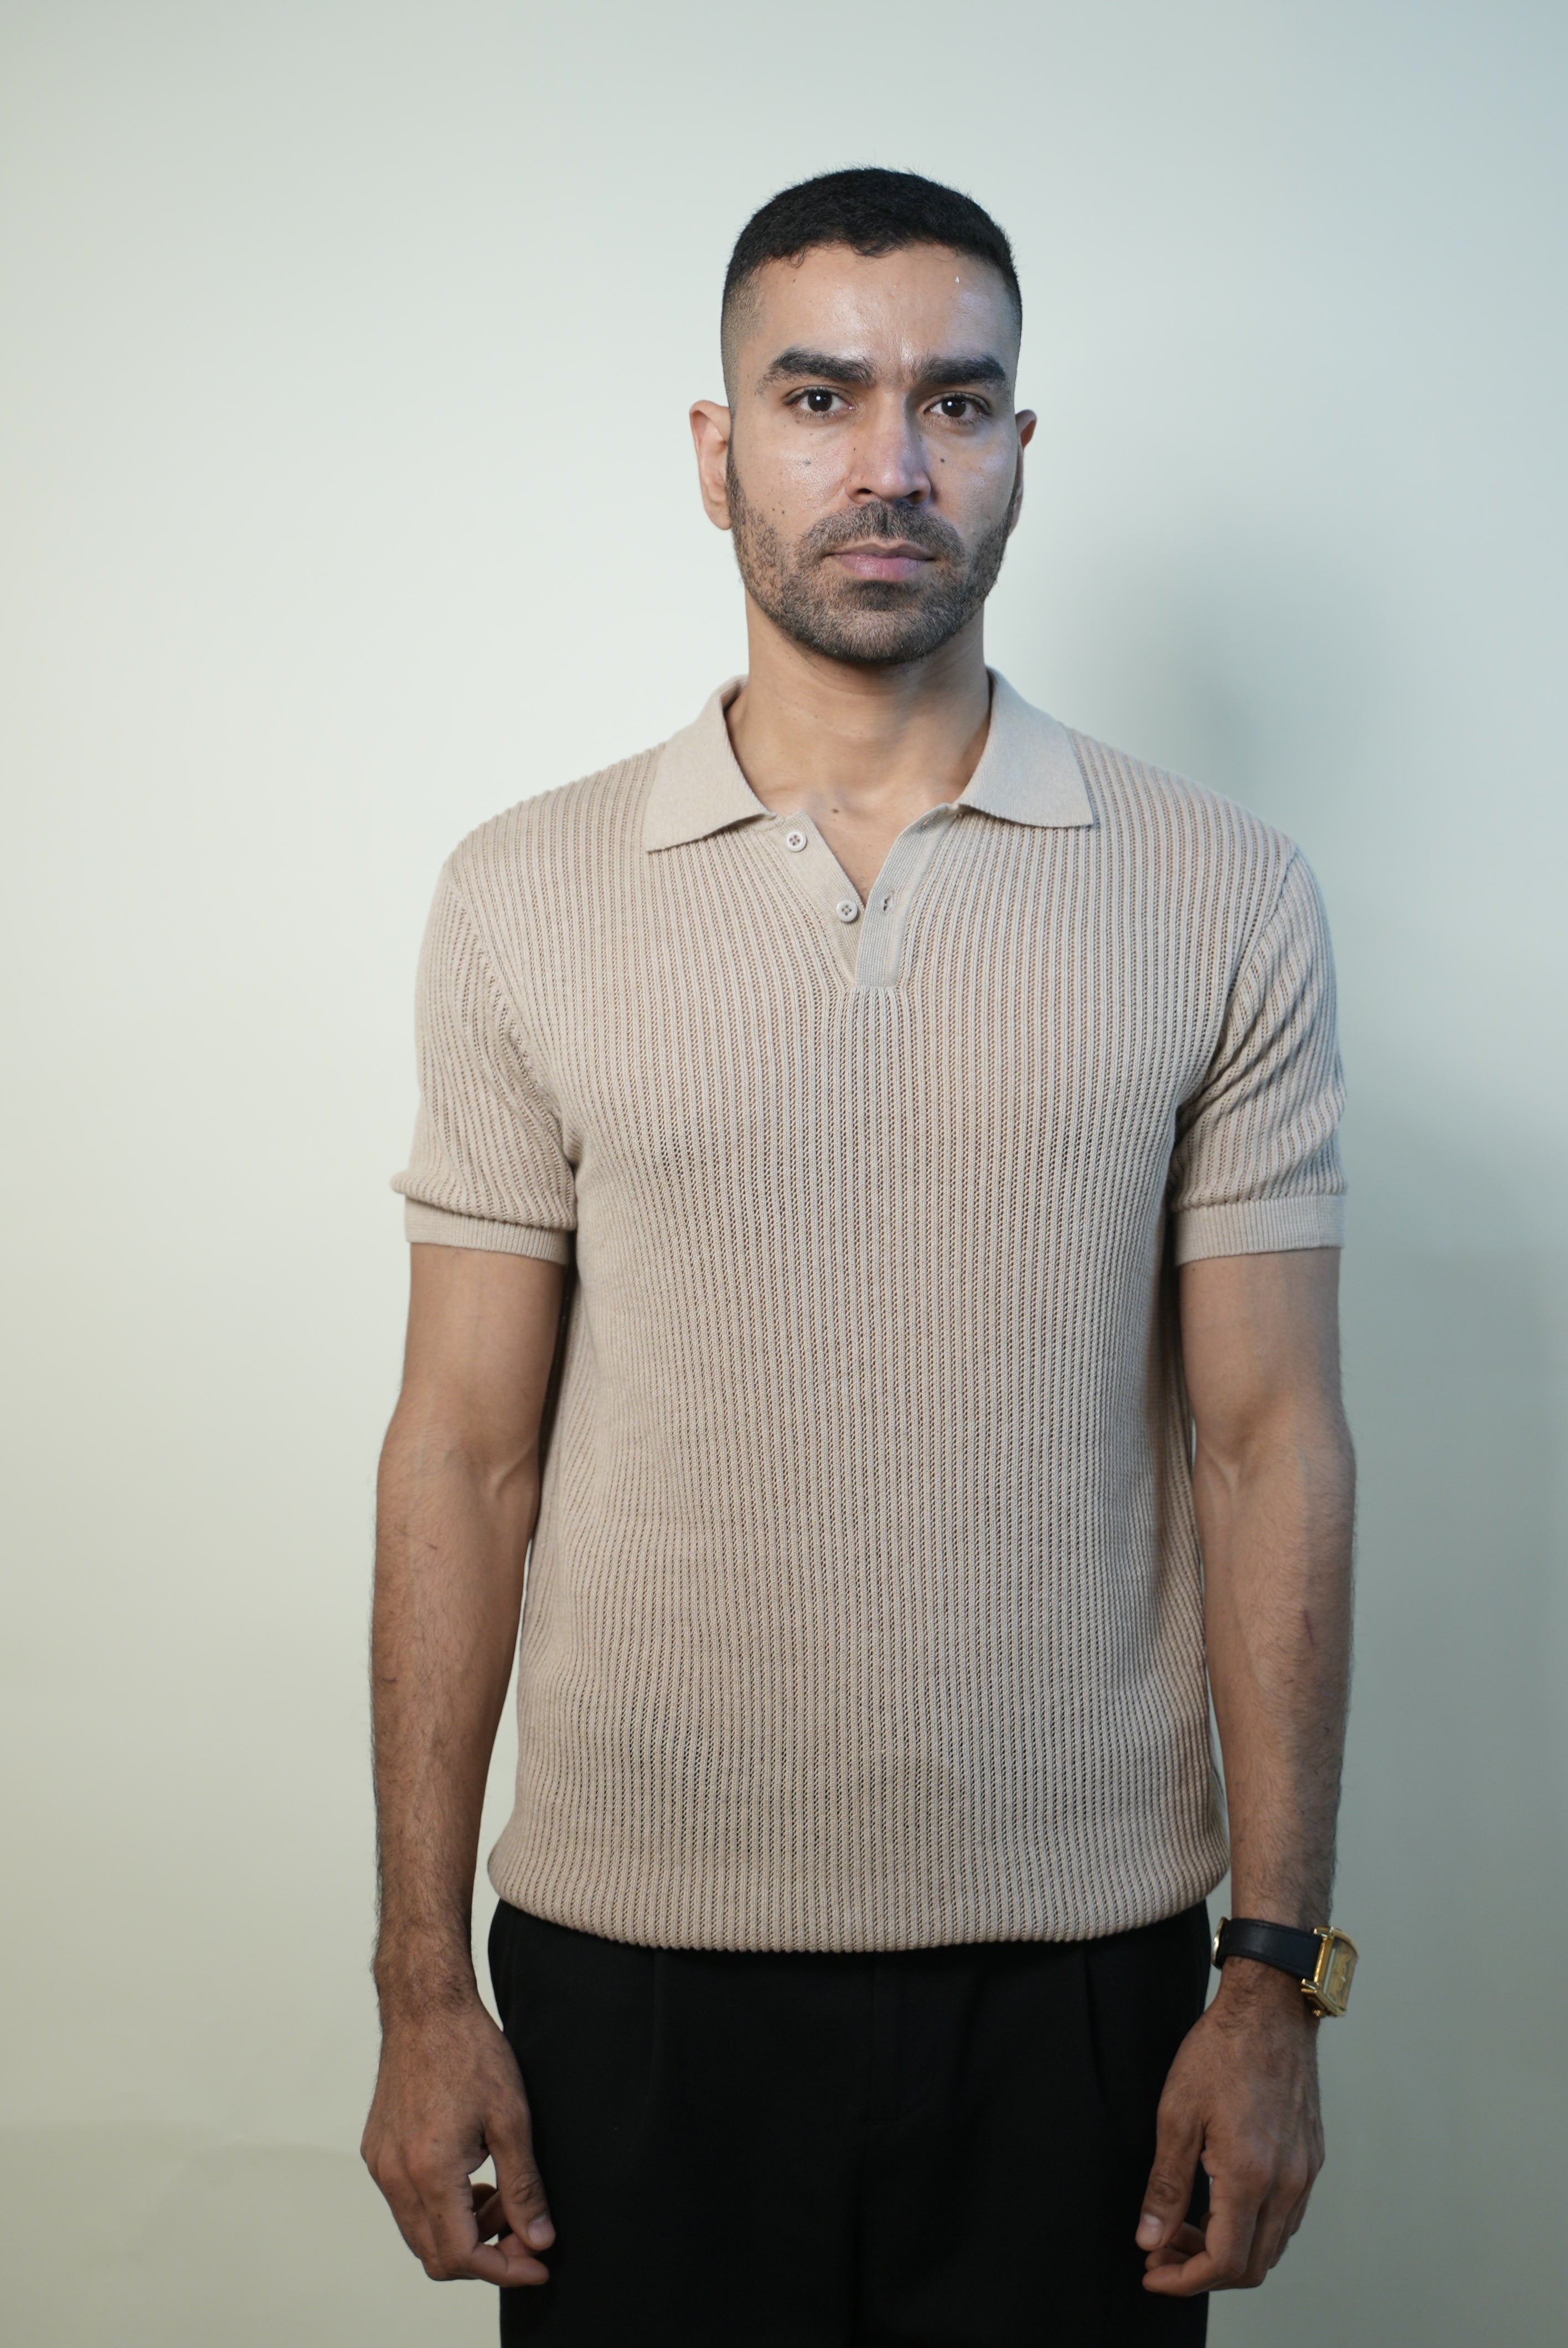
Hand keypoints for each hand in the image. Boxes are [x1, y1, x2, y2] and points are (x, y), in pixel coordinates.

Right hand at [362, 1991, 554, 2285]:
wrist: (426, 2006)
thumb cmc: (470, 2052)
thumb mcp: (512, 2118)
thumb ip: (524, 2187)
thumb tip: (539, 2240)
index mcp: (429, 2171)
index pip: (461, 2255)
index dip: (504, 2269)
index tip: (538, 2263)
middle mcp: (394, 2177)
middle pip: (436, 2255)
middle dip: (486, 2255)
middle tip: (524, 2231)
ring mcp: (380, 2165)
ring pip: (420, 2232)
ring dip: (464, 2231)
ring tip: (501, 2196)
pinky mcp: (376, 2152)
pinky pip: (406, 2204)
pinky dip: (441, 2208)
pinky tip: (472, 2178)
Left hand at [1136, 1960, 1323, 2294]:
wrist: (1271, 2007)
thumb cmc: (1221, 2050)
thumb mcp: (1176, 2114)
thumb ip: (1165, 2185)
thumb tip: (1150, 2239)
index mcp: (1250, 2176)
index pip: (1224, 2262)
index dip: (1184, 2279)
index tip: (1153, 2271)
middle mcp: (1287, 2183)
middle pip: (1252, 2266)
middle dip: (1202, 2271)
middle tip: (1162, 2251)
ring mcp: (1304, 2172)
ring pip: (1272, 2245)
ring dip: (1228, 2251)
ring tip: (1184, 2227)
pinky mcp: (1311, 2158)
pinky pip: (1286, 2217)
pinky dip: (1252, 2228)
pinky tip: (1218, 2203)